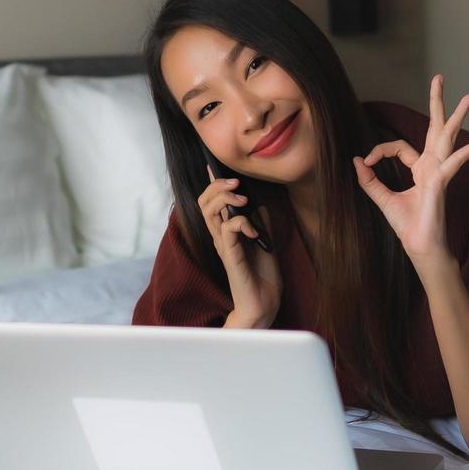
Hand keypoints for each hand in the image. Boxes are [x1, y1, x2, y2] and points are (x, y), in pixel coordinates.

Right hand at [200, 164, 281, 326]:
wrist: (264, 304)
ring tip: (242, 200)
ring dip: (226, 200)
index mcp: (226, 232)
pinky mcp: (230, 257)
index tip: (213, 165)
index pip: (211, 202)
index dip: (211, 183)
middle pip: (204, 203)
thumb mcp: (265, 241)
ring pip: (210, 213)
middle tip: (235, 183)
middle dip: (217, 186)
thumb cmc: (263, 275)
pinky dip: (242, 223)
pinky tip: (254, 231)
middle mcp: (220, 237)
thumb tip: (259, 202)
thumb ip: (259, 222)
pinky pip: (228, 231)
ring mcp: (224, 246)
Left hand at [352, 75, 468, 265]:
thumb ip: (369, 180)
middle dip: (437, 103)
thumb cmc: (407, 225)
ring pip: (449, 136)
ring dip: (457, 116)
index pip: (399, 147)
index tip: (365, 161)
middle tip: (440, 78)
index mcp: (420, 169)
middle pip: (435, 128)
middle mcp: (432, 166)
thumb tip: (356, 160)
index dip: (379, 150)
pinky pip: (456, 161)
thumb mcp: (381, 198)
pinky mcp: (443, 180)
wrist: (419, 246)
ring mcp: (440, 171)